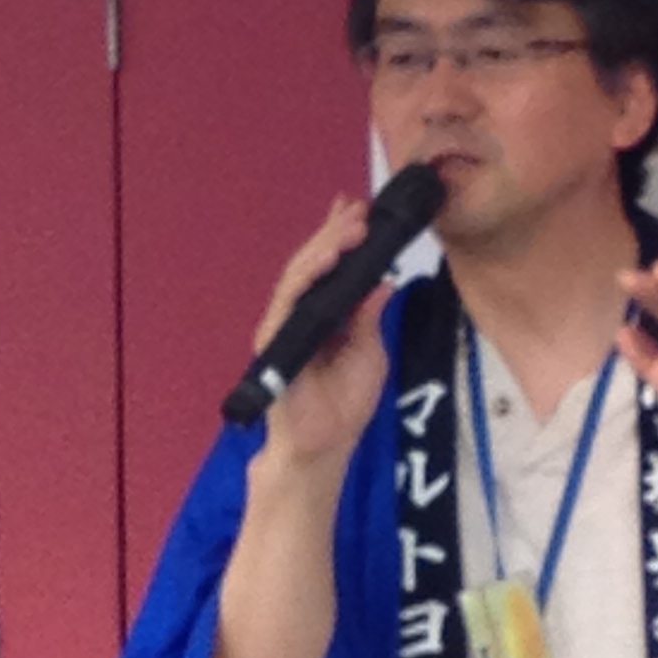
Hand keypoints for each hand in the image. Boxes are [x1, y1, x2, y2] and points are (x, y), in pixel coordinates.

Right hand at [249, 201, 395, 477]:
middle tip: (359, 209)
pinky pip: (289, 300)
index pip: (330, 268)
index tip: (359, 209)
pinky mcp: (274, 340)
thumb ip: (370, 316)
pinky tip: (327, 258)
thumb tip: (384, 280)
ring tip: (350, 225)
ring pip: (299, 274)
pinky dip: (308, 276)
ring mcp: (283, 326)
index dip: (341, 237)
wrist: (324, 447)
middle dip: (335, 233)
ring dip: (324, 247)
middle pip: (313, 264)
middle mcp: (299, 315)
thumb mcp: (369, 352)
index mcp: (323, 316)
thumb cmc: (343, 407)